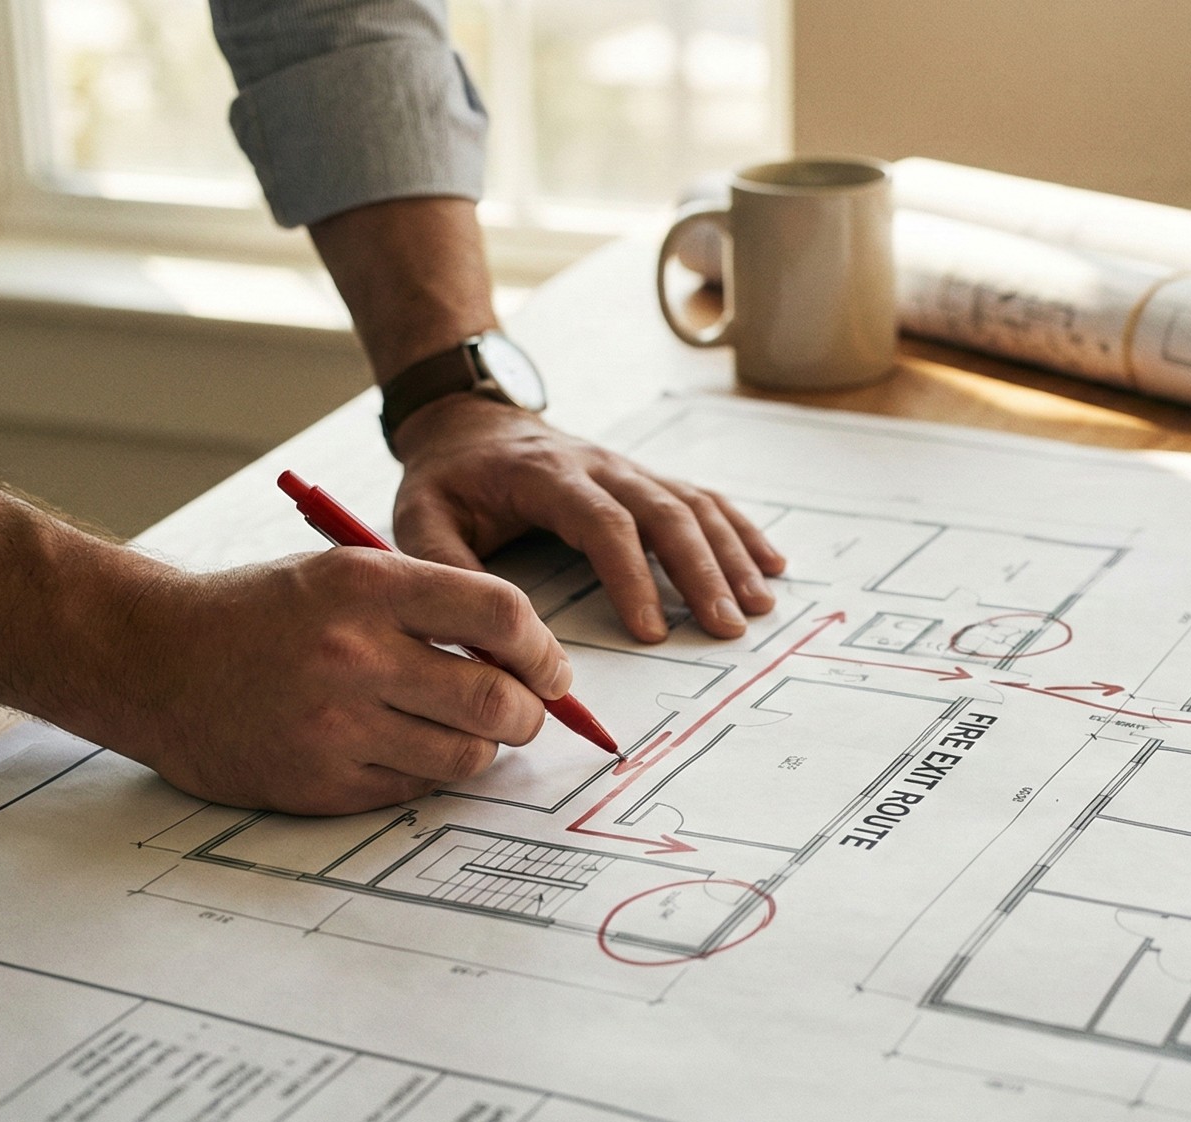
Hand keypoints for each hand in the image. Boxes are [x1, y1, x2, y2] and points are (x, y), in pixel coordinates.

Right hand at [122, 548, 570, 814]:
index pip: (501, 615)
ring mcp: (335, 727)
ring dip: (483, 747)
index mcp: (368, 587)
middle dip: (531, 713)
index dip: (544, 649)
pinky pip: (415, 789)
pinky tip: (405, 746)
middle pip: (496, 700)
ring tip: (462, 728)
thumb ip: (432, 604)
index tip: (551, 669)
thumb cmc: (261, 613)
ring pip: (465, 755)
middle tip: (527, 711)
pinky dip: (428, 772)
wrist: (153, 658)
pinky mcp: (318, 784)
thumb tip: (528, 658)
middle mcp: (354, 655)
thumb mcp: (344, 573)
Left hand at [389, 394, 785, 642]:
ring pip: (693, 505)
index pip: (603, 523)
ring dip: (731, 554)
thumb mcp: (419, 515)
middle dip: (702, 571)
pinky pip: (703, 499)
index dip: (632, 576)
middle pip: (665, 512)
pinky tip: (771, 565)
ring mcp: (628, 468)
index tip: (652, 631)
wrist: (467, 421)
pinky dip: (741, 531)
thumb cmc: (446, 477)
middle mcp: (600, 465)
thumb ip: (443, 566)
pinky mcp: (643, 479)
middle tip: (726, 626)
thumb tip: (479, 629)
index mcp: (547, 475)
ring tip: (757, 606)